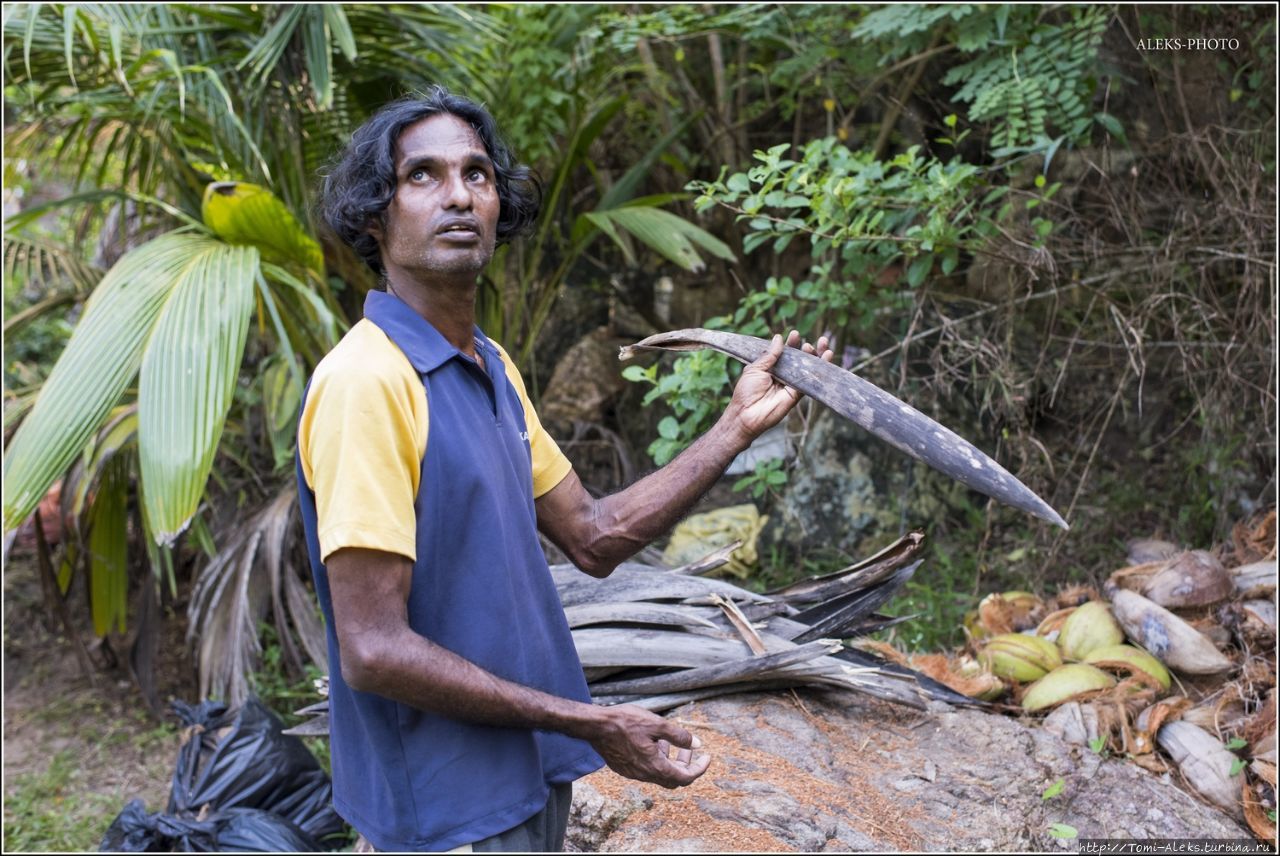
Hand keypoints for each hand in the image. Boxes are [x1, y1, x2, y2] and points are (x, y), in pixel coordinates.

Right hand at [587, 704, 710, 787]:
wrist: (595, 726)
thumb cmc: (625, 722)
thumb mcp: (657, 724)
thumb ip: (679, 736)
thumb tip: (697, 744)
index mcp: (655, 766)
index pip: (686, 777)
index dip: (699, 768)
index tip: (707, 757)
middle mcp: (645, 774)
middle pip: (673, 778)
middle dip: (685, 764)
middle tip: (689, 747)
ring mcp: (633, 773)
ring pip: (659, 773)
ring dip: (669, 760)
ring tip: (668, 740)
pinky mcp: (624, 768)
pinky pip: (646, 769)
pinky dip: (656, 759)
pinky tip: (652, 742)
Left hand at [725, 330, 832, 442]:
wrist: (746, 414)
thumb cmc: (746, 392)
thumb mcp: (755, 368)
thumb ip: (769, 355)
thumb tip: (778, 338)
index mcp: (771, 368)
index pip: (784, 353)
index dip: (791, 344)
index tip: (795, 334)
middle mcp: (783, 375)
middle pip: (799, 360)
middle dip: (808, 349)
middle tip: (817, 340)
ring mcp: (791, 384)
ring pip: (807, 369)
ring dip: (817, 357)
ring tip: (823, 345)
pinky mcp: (797, 394)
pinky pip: (810, 381)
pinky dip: (818, 370)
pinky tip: (826, 359)